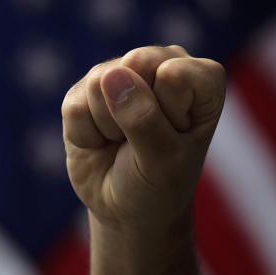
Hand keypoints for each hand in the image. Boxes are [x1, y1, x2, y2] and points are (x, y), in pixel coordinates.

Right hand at [61, 45, 225, 229]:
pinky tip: (101, 143)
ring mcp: (119, 73)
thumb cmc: (160, 184)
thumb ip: (144, 119)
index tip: (175, 138)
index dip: (169, 112)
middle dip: (134, 116)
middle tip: (146, 142)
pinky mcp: (83, 91)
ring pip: (101, 83)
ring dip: (109, 127)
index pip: (176, 73)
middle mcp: (161, 65)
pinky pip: (75, 107)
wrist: (127, 210)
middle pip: (135, 64)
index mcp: (199, 78)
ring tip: (123, 142)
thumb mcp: (164, 161)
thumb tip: (110, 76)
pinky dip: (86, 136)